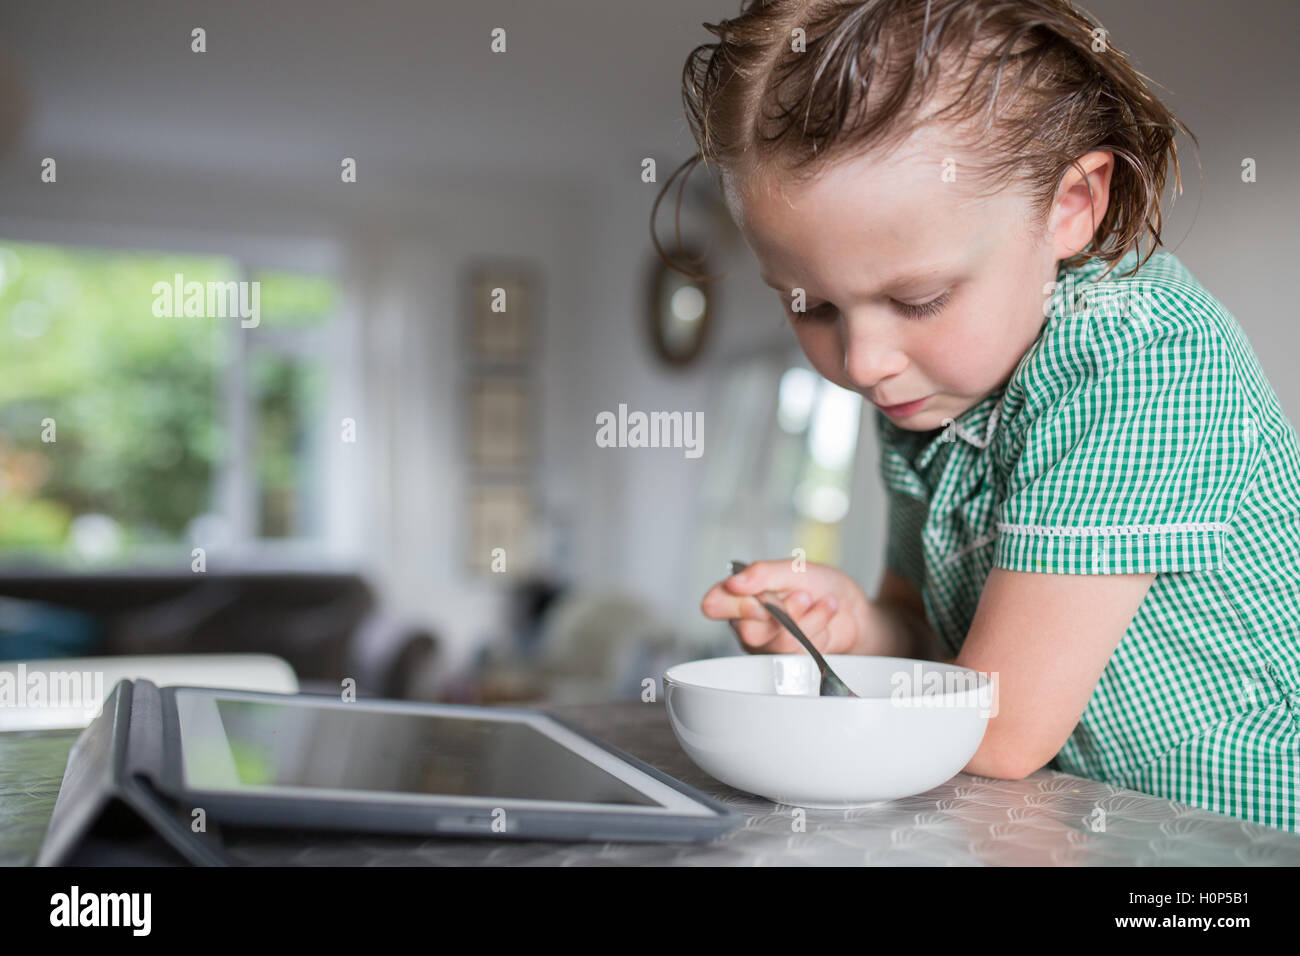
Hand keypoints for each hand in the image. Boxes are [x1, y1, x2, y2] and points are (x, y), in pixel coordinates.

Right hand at [699, 559, 874, 654]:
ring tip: (820, 602)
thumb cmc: (820, 585)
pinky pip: (799, 650)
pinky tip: (824, 615)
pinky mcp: (788, 660)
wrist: (852, 608)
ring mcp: (768, 644)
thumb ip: (763, 573)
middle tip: (803, 595)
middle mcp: (748, 622)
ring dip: (807, 618)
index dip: (736, 605)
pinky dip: (818, 627)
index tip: (761, 599)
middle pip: (748, 630)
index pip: (713, 604)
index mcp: (740, 595)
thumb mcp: (793, 568)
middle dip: (784, 611)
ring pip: (778, 641)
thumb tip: (734, 582)